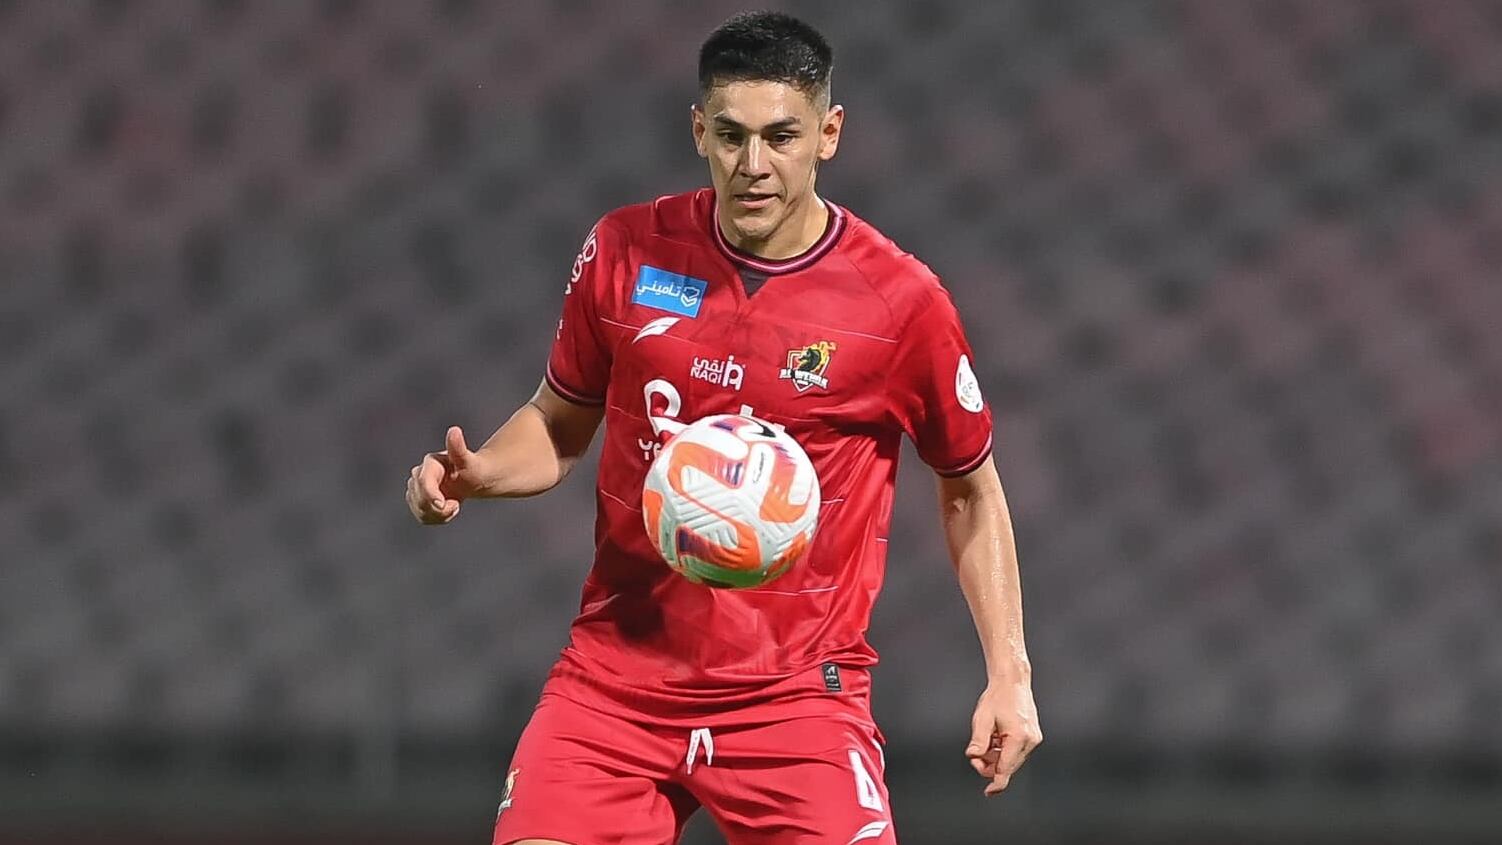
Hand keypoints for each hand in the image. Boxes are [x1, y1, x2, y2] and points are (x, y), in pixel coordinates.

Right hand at [406, 426, 487, 524]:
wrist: (473, 477)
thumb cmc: (472, 468)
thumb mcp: (467, 460)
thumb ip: (458, 448)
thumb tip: (454, 431)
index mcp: (430, 463)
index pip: (423, 482)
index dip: (430, 495)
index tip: (443, 505)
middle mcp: (419, 474)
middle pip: (419, 499)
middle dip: (438, 507)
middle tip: (456, 505)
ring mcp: (416, 488)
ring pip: (420, 510)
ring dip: (438, 514)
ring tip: (453, 506)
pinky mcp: (418, 500)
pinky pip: (423, 516)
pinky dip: (436, 518)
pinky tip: (448, 510)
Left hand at [966, 676, 1041, 795]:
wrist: (1012, 682)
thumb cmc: (998, 696)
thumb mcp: (982, 719)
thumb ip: (978, 741)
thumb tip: (973, 756)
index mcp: (1018, 738)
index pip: (1005, 769)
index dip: (996, 783)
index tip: (989, 792)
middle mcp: (1029, 741)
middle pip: (1007, 766)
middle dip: (990, 763)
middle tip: (977, 751)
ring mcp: (1033, 739)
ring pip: (1011, 759)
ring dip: (997, 755)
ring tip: (989, 736)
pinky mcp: (1033, 736)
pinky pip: (1016, 751)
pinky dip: (1003, 748)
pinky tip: (997, 735)